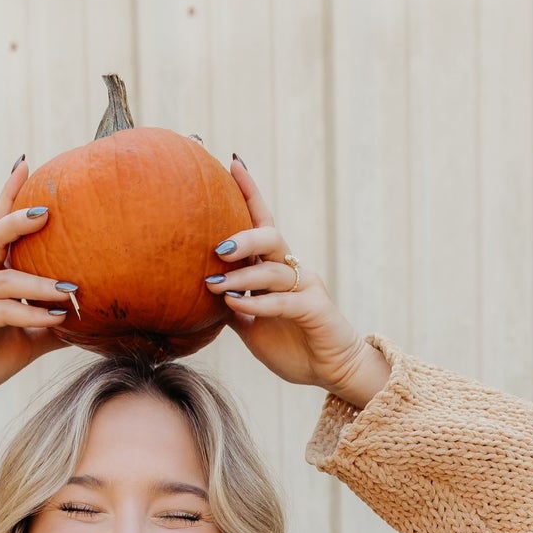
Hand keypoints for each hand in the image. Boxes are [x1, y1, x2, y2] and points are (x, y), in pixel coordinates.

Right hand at [0, 160, 77, 401]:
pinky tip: (55, 319)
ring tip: (71, 287)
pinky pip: (4, 311)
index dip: (9, 196)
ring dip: (39, 282)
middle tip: (47, 206)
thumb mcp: (29, 340)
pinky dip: (31, 315)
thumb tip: (91, 320)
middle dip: (17, 216)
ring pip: (5, 277)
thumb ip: (53, 325)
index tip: (26, 164)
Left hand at [205, 157, 389, 407]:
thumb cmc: (292, 346)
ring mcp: (305, 287)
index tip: (232, 162)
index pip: (262, 223)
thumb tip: (201, 295)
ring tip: (214, 284)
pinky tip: (236, 304)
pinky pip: (283, 300)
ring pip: (273, 269)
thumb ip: (232, 307)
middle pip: (270, 236)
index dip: (250, 192)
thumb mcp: (252, 326)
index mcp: (276, 269)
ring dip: (242, 275)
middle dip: (243, 236)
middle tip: (217, 247)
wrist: (331, 370)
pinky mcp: (314, 309)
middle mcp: (292, 270)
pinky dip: (257, 302)